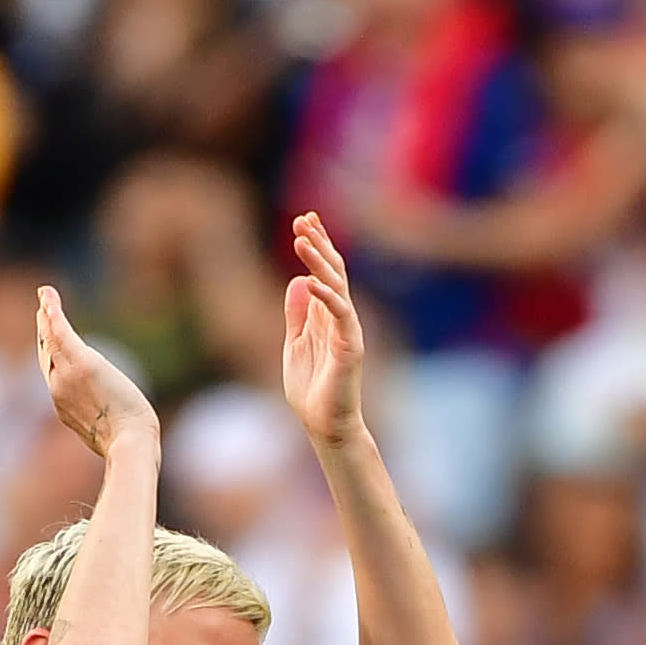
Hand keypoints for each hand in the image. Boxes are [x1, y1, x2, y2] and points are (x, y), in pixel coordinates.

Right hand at [35, 285, 154, 457]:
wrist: (129, 441)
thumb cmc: (128, 441)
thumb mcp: (109, 431)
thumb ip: (103, 419)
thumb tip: (115, 420)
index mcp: (63, 405)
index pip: (53, 374)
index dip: (50, 354)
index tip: (49, 341)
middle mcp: (58, 388)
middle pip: (47, 353)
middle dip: (43, 331)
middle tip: (42, 312)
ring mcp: (66, 375)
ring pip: (51, 339)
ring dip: (46, 315)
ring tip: (45, 297)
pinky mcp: (81, 362)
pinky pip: (61, 332)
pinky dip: (53, 313)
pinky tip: (48, 297)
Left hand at [284, 212, 366, 446]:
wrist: (325, 425)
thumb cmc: (312, 390)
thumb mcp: (294, 344)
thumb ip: (296, 315)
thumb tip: (296, 281)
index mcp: (327, 316)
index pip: (325, 272)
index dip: (316, 246)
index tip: (304, 220)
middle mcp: (341, 318)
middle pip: (333, 271)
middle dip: (319, 244)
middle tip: (303, 219)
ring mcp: (348, 330)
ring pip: (336, 286)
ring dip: (319, 261)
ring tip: (302, 239)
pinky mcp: (351, 346)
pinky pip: (340, 315)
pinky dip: (325, 297)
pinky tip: (309, 280)